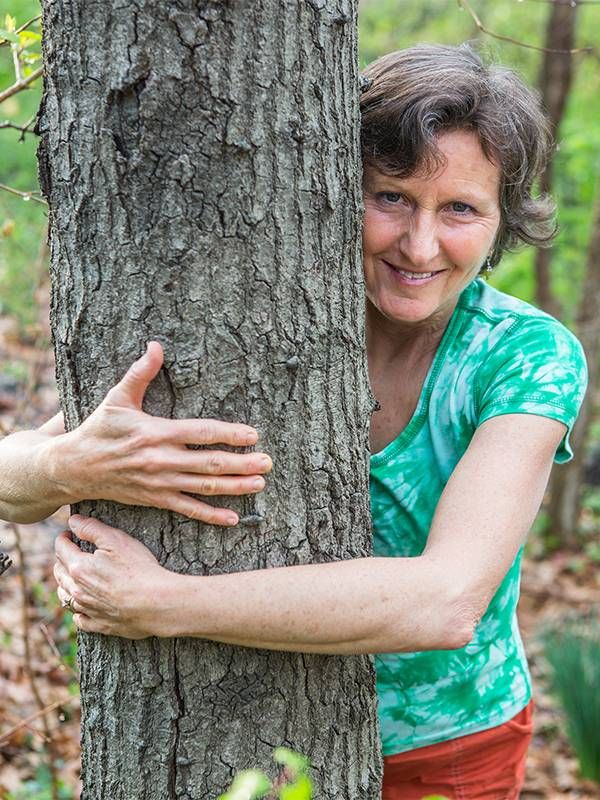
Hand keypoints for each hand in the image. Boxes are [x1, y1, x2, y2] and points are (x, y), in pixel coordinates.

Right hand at [45, 341, 270, 525]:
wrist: (74, 467)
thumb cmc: (98, 429)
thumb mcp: (117, 399)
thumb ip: (140, 373)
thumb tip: (155, 346)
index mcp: (156, 433)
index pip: (200, 432)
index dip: (229, 434)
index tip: (252, 434)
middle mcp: (161, 460)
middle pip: (209, 463)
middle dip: (241, 463)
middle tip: (268, 462)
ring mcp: (160, 483)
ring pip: (203, 487)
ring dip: (234, 487)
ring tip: (260, 484)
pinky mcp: (155, 499)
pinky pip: (187, 509)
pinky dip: (211, 515)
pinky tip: (233, 517)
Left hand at [54, 514, 179, 637]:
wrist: (155, 603)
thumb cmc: (138, 569)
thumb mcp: (116, 540)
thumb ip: (91, 528)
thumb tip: (73, 521)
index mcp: (79, 567)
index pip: (61, 549)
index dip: (64, 538)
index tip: (68, 533)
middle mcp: (77, 590)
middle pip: (59, 573)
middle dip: (62, 560)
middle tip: (70, 553)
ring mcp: (87, 609)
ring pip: (65, 597)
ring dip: (65, 585)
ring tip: (71, 578)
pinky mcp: (99, 624)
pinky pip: (80, 619)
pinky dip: (78, 610)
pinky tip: (83, 607)